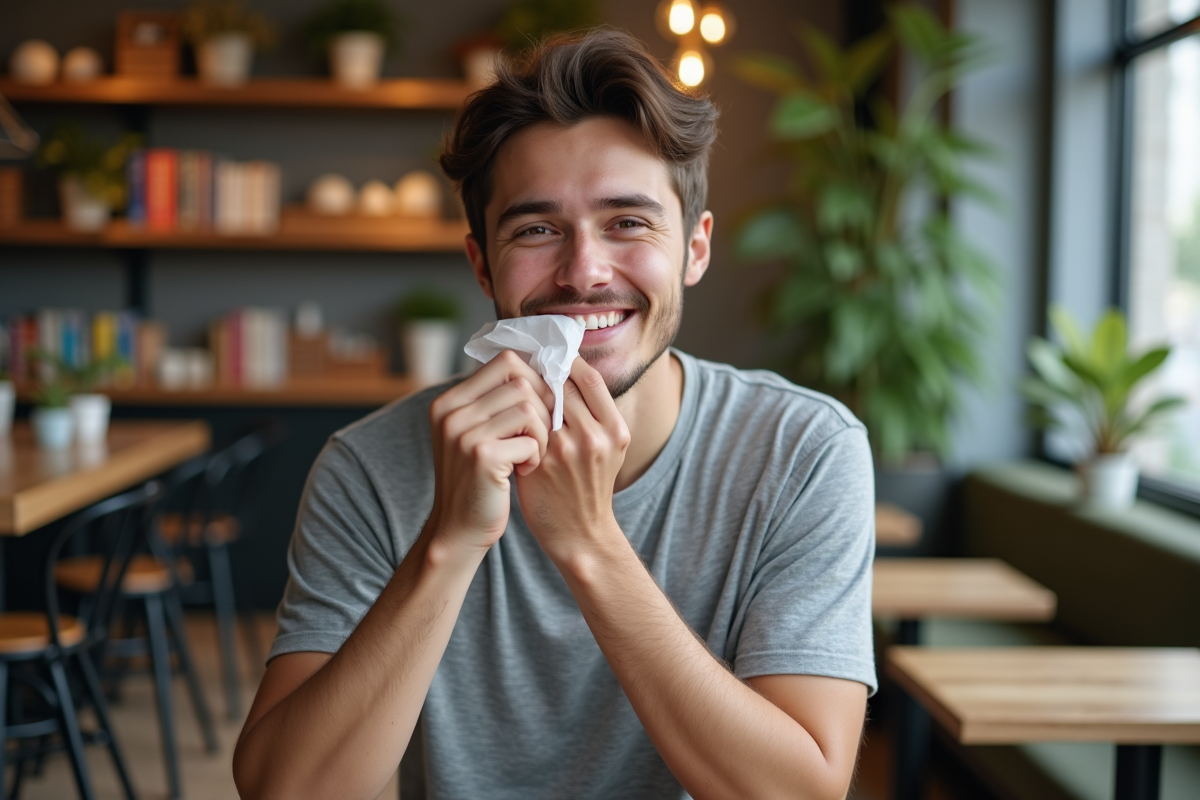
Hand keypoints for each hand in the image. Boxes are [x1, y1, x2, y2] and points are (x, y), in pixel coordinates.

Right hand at [427, 351, 553, 551]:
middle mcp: (451, 411)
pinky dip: (536, 455)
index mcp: (449, 401)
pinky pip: (530, 438)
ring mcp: (463, 432)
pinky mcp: (482, 455)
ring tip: (531, 454)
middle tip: (539, 435)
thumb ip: (494, 402)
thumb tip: (539, 366)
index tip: (542, 405)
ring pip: (529, 407)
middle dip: (542, 407)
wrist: (458, 530)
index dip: (534, 379)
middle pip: (520, 381)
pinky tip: (525, 470)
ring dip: (541, 433)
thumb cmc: (479, 480)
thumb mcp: (475, 435)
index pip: (505, 361)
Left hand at [515, 357, 630, 563]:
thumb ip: (594, 416)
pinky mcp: (540, 463)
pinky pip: (524, 425)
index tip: (550, 352)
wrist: (580, 534)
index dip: (567, 361)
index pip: (589, 378)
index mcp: (615, 429)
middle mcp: (593, 437)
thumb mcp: (609, 449)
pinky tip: (503, 405)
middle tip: (522, 355)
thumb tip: (563, 375)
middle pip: (561, 385)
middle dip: (540, 368)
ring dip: (523, 387)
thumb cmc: (590, 488)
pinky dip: (514, 412)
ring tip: (509, 377)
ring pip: (539, 401)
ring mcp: (565, 450)